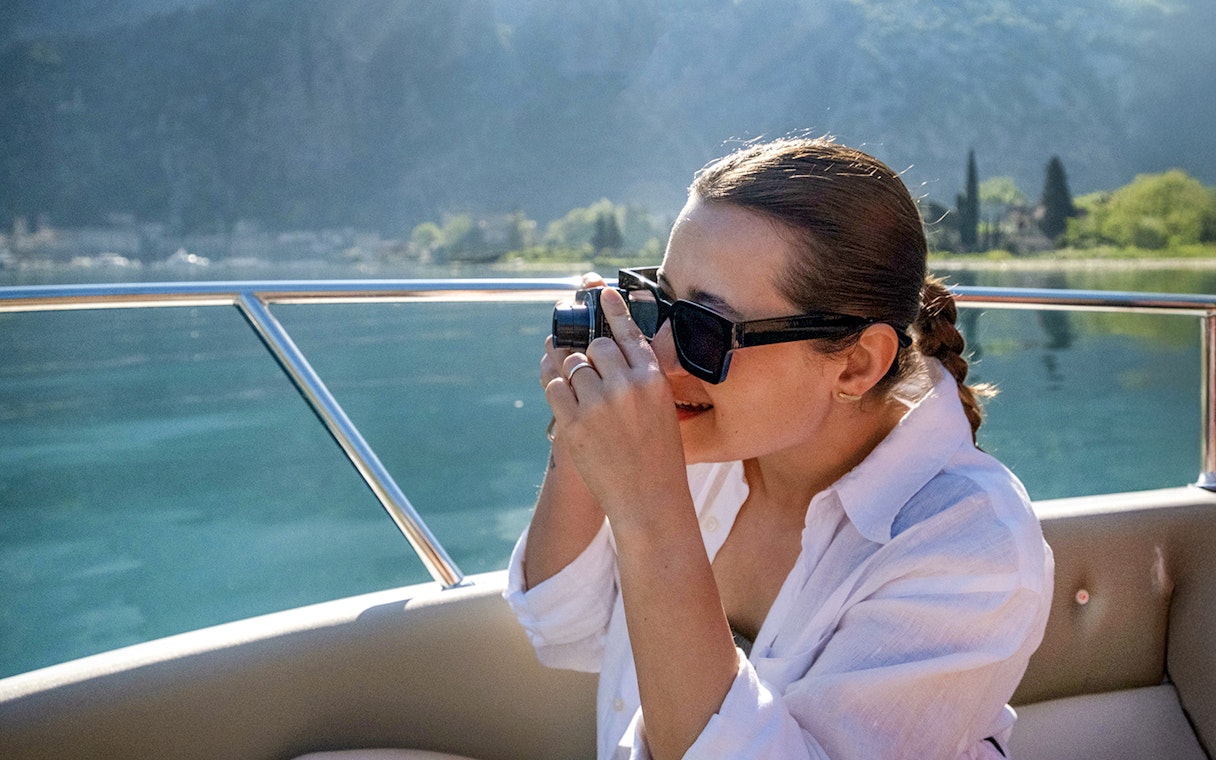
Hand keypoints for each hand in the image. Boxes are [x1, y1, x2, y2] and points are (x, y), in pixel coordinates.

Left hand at [544, 287, 688, 528]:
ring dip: (571, 373)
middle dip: (590, 356)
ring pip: (572, 366)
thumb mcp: (663, 408)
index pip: (628, 333)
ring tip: (579, 388)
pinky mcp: (573, 424)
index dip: (612, 310)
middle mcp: (625, 386)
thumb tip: (614, 350)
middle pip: (595, 348)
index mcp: (652, 379)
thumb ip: (642, 377)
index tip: (600, 292)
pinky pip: (554, 388)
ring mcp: (597, 405)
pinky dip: (556, 387)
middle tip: (593, 373)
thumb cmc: (659, 457)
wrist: (649, 500)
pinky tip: (562, 392)